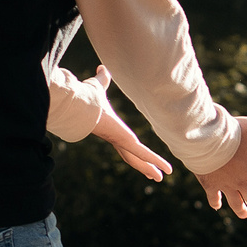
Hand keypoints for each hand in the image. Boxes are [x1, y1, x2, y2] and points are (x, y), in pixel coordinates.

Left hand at [86, 68, 170, 182]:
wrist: (79, 104)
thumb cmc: (86, 97)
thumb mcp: (99, 86)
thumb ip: (103, 79)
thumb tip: (101, 67)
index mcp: (111, 129)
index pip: (124, 143)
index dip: (132, 150)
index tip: (136, 153)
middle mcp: (116, 139)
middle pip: (131, 157)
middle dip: (142, 166)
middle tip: (152, 176)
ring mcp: (122, 142)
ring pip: (138, 159)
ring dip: (150, 168)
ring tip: (160, 179)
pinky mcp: (127, 141)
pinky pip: (145, 154)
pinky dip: (156, 161)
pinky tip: (167, 170)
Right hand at [195, 113, 246, 219]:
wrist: (207, 139)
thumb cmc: (233, 132)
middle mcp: (242, 182)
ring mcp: (225, 185)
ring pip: (236, 202)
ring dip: (241, 210)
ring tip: (245, 214)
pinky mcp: (210, 184)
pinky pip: (214, 197)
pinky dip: (216, 202)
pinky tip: (217, 206)